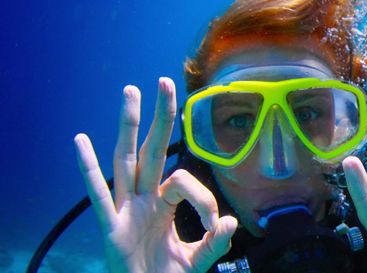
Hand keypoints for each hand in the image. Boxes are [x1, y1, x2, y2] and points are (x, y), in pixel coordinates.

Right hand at [74, 78, 237, 272]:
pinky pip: (99, 195)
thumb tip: (230, 221)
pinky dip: (88, 169)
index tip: (215, 225)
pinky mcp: (111, 226)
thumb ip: (215, 243)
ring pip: (126, 160)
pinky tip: (80, 141)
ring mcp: (126, 209)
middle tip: (164, 81)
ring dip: (128, 126)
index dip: (204, 200)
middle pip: (152, 149)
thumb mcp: (198, 260)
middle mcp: (144, 198)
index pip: (184, 181)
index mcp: (165, 203)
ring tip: (130, 91)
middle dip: (160, 116)